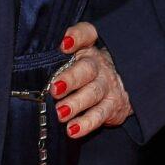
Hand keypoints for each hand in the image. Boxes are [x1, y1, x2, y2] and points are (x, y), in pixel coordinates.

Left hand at [50, 21, 132, 139]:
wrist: (123, 86)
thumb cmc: (89, 70)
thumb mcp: (79, 56)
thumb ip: (61, 53)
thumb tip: (41, 54)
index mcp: (87, 49)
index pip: (87, 34)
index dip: (77, 36)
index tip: (64, 44)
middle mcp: (99, 66)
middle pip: (87, 69)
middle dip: (71, 78)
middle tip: (55, 89)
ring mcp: (107, 86)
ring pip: (93, 93)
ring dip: (76, 103)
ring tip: (60, 112)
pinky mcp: (112, 107)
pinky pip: (99, 116)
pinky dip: (86, 124)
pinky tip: (72, 130)